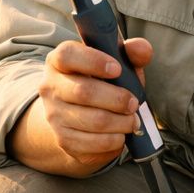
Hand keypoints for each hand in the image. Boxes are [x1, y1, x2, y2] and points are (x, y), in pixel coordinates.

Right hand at [32, 38, 152, 168]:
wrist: (79, 116)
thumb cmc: (101, 83)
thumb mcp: (116, 63)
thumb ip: (130, 52)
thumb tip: (143, 49)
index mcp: (58, 61)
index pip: (67, 55)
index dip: (94, 61)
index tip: (117, 69)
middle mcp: (50, 87)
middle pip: (84, 92)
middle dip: (116, 99)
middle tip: (133, 103)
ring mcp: (54, 115)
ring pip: (93, 121)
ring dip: (120, 122)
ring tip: (132, 120)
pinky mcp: (63, 139)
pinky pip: (93, 143)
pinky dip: (114, 140)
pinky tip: (121, 134)